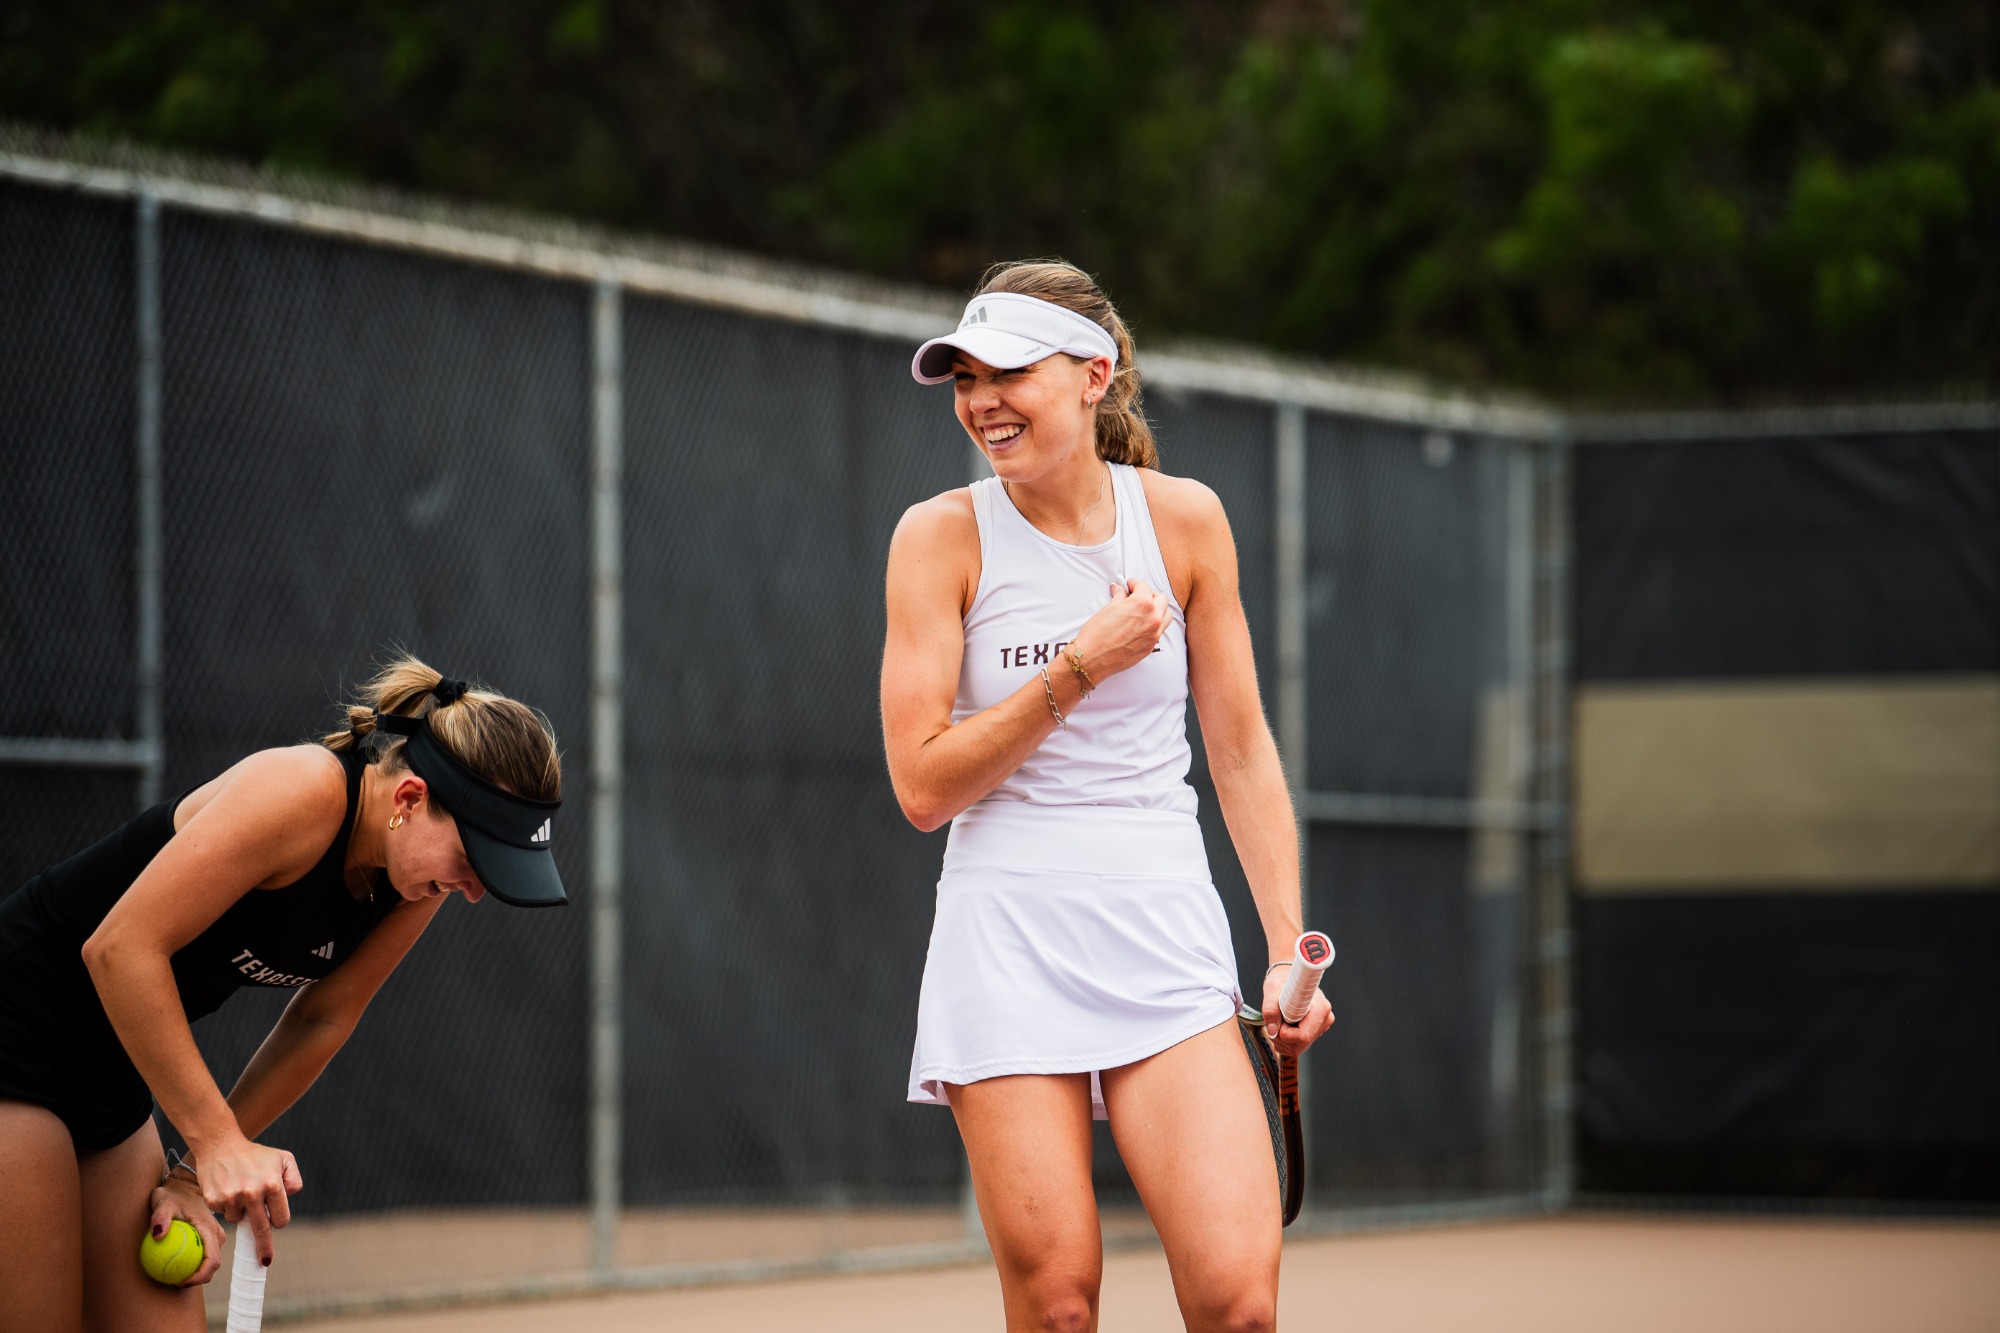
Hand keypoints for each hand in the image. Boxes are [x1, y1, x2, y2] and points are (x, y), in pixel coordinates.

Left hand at [147, 1174, 225, 1285]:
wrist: (184, 1187)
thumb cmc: (172, 1195)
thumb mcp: (163, 1202)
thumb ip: (160, 1217)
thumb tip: (157, 1235)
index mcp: (209, 1230)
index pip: (212, 1260)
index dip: (200, 1277)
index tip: (181, 1283)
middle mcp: (216, 1235)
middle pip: (214, 1265)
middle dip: (198, 1280)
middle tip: (175, 1283)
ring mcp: (214, 1237)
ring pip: (211, 1262)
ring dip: (197, 1274)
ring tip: (175, 1277)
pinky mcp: (210, 1238)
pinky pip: (205, 1256)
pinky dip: (194, 1265)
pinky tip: (176, 1267)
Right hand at [190, 1134, 302, 1266]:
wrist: (220, 1144)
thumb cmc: (255, 1154)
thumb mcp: (283, 1159)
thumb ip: (294, 1179)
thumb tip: (290, 1197)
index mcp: (273, 1185)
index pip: (281, 1219)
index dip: (279, 1221)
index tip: (276, 1224)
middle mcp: (253, 1193)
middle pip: (261, 1231)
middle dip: (264, 1249)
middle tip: (265, 1262)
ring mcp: (232, 1198)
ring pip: (239, 1220)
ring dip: (242, 1212)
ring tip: (240, 1189)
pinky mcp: (214, 1200)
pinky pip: (224, 1213)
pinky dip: (227, 1206)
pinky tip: (227, 1187)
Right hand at [1068, 580, 1170, 680]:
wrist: (1092, 659)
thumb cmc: (1096, 635)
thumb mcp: (1108, 608)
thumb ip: (1120, 597)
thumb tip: (1121, 591)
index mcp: (1143, 604)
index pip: (1144, 586)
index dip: (1134, 584)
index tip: (1129, 585)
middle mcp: (1153, 618)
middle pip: (1161, 599)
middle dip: (1149, 595)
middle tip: (1136, 596)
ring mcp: (1154, 634)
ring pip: (1166, 615)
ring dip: (1157, 609)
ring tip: (1143, 610)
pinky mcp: (1151, 646)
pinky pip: (1160, 630)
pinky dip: (1154, 624)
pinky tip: (1141, 624)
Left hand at [1261, 966, 1333, 1058]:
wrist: (1290, 977)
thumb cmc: (1283, 980)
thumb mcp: (1272, 989)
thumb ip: (1270, 1010)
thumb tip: (1273, 1030)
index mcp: (1320, 1008)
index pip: (1303, 1036)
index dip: (1285, 1033)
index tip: (1279, 1019)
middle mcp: (1325, 1018)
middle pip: (1301, 1045)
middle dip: (1282, 1038)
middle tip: (1275, 1021)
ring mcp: (1321, 1026)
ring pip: (1299, 1048)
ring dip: (1283, 1041)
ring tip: (1279, 1021)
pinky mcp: (1315, 1031)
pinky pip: (1299, 1046)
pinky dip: (1286, 1041)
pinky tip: (1284, 1026)